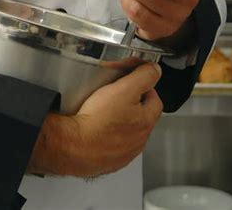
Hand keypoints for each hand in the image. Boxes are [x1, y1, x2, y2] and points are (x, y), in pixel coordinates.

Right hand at [28, 63, 162, 176]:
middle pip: (142, 117)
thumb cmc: (98, 120)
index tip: (133, 82)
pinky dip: (108, 136)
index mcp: (146, 121)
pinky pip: (113, 145)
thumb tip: (154, 70)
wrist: (76, 146)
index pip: (155, 99)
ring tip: (105, 112)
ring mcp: (125, 152)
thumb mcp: (124, 88)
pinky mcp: (110, 160)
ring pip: (128, 132)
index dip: (145, 87)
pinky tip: (96, 128)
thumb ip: (143, 76)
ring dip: (121, 121)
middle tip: (117, 95)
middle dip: (133, 104)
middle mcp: (139, 140)